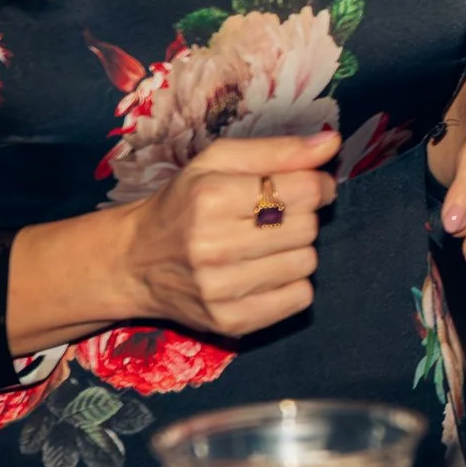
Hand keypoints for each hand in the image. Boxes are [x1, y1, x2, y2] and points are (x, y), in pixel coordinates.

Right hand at [113, 131, 337, 337]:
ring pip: (306, 263)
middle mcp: (212, 246)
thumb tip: (331, 144)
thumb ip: (279, 149)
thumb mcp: (218, 161)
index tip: (309, 186)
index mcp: (211, 198)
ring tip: (266, 244)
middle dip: (302, 216)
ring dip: (297, 250)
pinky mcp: (229, 322)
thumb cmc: (183, 203)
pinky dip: (292, 283)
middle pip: (308, 227)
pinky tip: (265, 271)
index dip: (318, 184)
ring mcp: (219, 290)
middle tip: (276, 216)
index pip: (304, 190)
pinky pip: (299, 299)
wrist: (134, 262)